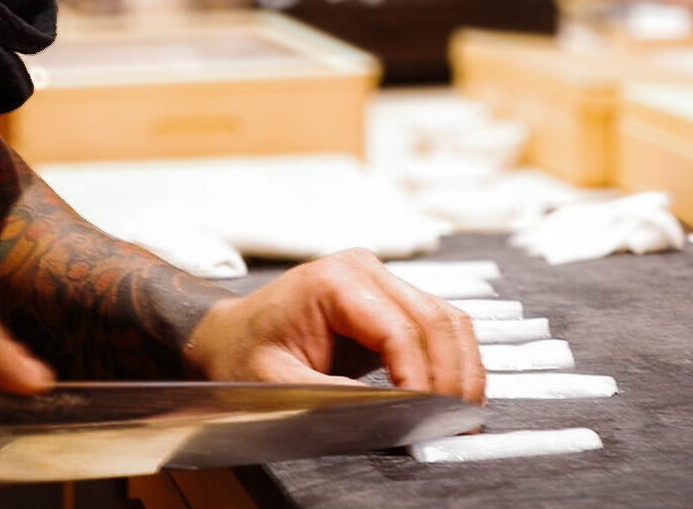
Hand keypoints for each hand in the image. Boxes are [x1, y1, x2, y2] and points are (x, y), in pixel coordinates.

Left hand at [181, 248, 483, 403]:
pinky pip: (437, 325)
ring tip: (463, 413)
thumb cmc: (242, 355)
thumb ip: (331, 396)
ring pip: (447, 318)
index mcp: (334, 280)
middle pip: (433, 319)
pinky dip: (453, 359)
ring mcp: (380, 279)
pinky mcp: (390, 299)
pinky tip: (454, 393)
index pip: (398, 329)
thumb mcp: (276, 382)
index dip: (420, 378)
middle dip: (451, 376)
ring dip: (462, 367)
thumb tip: (389, 413)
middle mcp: (364, 269)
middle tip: (457, 422)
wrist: (229, 337)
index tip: (426, 417)